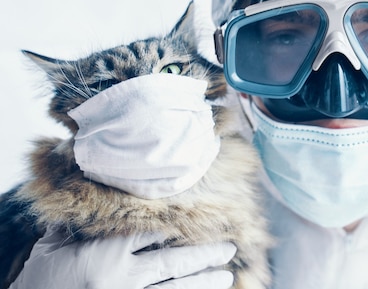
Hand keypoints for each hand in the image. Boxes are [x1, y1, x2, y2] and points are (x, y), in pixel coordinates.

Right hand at [9, 226, 235, 288]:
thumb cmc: (40, 278)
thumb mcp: (55, 244)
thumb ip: (81, 220)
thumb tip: (91, 186)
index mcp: (108, 252)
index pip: (153, 232)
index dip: (181, 225)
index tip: (205, 217)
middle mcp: (123, 276)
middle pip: (173, 262)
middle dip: (204, 255)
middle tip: (229, 248)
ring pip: (175, 288)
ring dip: (203, 282)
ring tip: (226, 277)